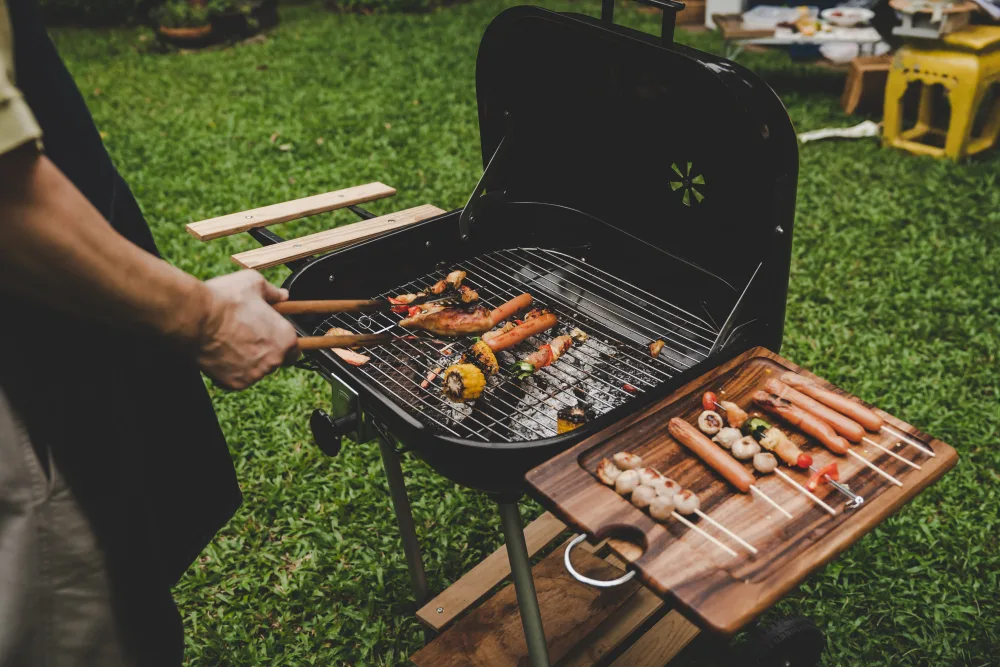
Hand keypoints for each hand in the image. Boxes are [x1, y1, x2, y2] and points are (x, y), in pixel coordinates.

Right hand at [195, 271, 299, 389]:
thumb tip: (282, 295)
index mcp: (285, 338)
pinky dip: (228, 370)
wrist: (196, 317)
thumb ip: (273, 292)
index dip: (283, 344)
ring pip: (254, 371)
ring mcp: (254, 375)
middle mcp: (274, 360)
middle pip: (273, 361)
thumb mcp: (255, 284)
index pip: (294, 350)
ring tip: (229, 342)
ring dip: (245, 361)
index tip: (270, 337)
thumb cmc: (227, 299)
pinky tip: (220, 353)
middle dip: (262, 351)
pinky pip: (235, 379)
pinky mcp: (235, 384)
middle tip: (244, 336)